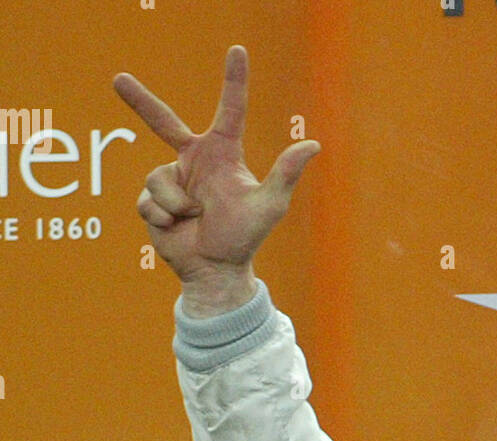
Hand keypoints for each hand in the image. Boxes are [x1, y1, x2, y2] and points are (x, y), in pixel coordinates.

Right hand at [113, 46, 319, 310]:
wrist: (215, 270)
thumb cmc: (244, 237)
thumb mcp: (268, 205)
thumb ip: (285, 173)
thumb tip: (313, 144)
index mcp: (223, 154)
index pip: (230, 110)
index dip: (234, 80)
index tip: (237, 50)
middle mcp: (194, 161)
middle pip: (163, 122)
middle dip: (140, 101)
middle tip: (118, 80)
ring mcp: (171, 179)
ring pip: (159, 179)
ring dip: (176, 204)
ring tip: (193, 218)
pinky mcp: (152, 200)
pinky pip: (148, 200)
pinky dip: (164, 217)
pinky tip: (176, 228)